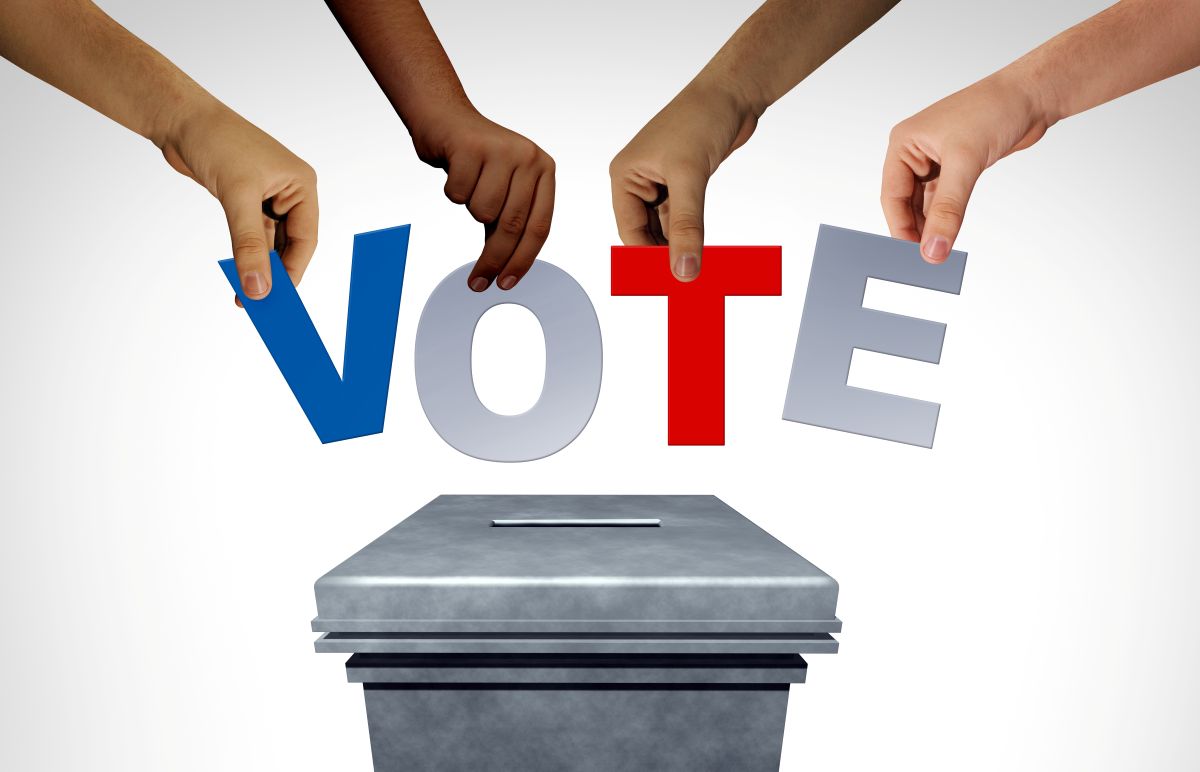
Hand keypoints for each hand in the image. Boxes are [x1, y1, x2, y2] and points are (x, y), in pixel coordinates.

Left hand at [160, 102, 317, 299]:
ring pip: (269, 244)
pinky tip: (237, 274)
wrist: (178, 118)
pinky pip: (251, 237)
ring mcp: (266, 197)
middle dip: (276, 273)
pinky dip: (245, 255)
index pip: (306, 239)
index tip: (279, 298)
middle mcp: (288, 192)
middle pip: (290, 244)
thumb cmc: (216, 141)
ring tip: (246, 296)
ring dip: (258, 267)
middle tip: (262, 303)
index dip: (293, 271)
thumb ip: (249, 245)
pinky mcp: (244, 201)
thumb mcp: (237, 197)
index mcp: (300, 185)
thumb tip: (258, 287)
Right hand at [411, 107, 553, 290]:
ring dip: (469, 208)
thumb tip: (505, 269)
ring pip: (482, 211)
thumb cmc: (477, 161)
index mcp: (544, 170)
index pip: (540, 226)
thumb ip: (509, 222)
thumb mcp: (504, 189)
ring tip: (469, 186)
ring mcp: (501, 150)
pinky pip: (458, 194)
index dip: (523, 260)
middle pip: (512, 225)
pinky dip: (452, 190)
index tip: (506, 283)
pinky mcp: (472, 146)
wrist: (446, 119)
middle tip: (478, 282)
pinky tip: (455, 170)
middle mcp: (528, 158)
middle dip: (493, 259)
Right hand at [609, 77, 758, 281]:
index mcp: (626, 176)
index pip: (630, 230)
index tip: (667, 282)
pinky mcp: (684, 183)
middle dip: (664, 255)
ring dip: (682, 247)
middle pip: (646, 233)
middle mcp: (639, 181)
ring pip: (667, 228)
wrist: (733, 93)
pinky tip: (704, 251)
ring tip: (698, 271)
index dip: (648, 258)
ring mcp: (662, 183)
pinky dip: (694, 234)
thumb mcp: (690, 177)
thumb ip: (687, 226)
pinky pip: (684, 218)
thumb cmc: (701, 119)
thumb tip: (683, 269)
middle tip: (685, 281)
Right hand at [881, 71, 1051, 262]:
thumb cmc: (994, 109)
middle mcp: (915, 152)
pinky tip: (950, 234)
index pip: (892, 195)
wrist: (1033, 95)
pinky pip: (943, 200)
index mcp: (904, 143)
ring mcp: (935, 160)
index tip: (911, 255)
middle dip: (915, 230)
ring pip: (925, 204)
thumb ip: (948, 210)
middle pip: (906, 202)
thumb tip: (934, 248)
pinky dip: (947, 217)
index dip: (900, 227)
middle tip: (926, 257)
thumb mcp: (965, 163)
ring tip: (939, 250)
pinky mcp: (956, 166)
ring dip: (932, 226)